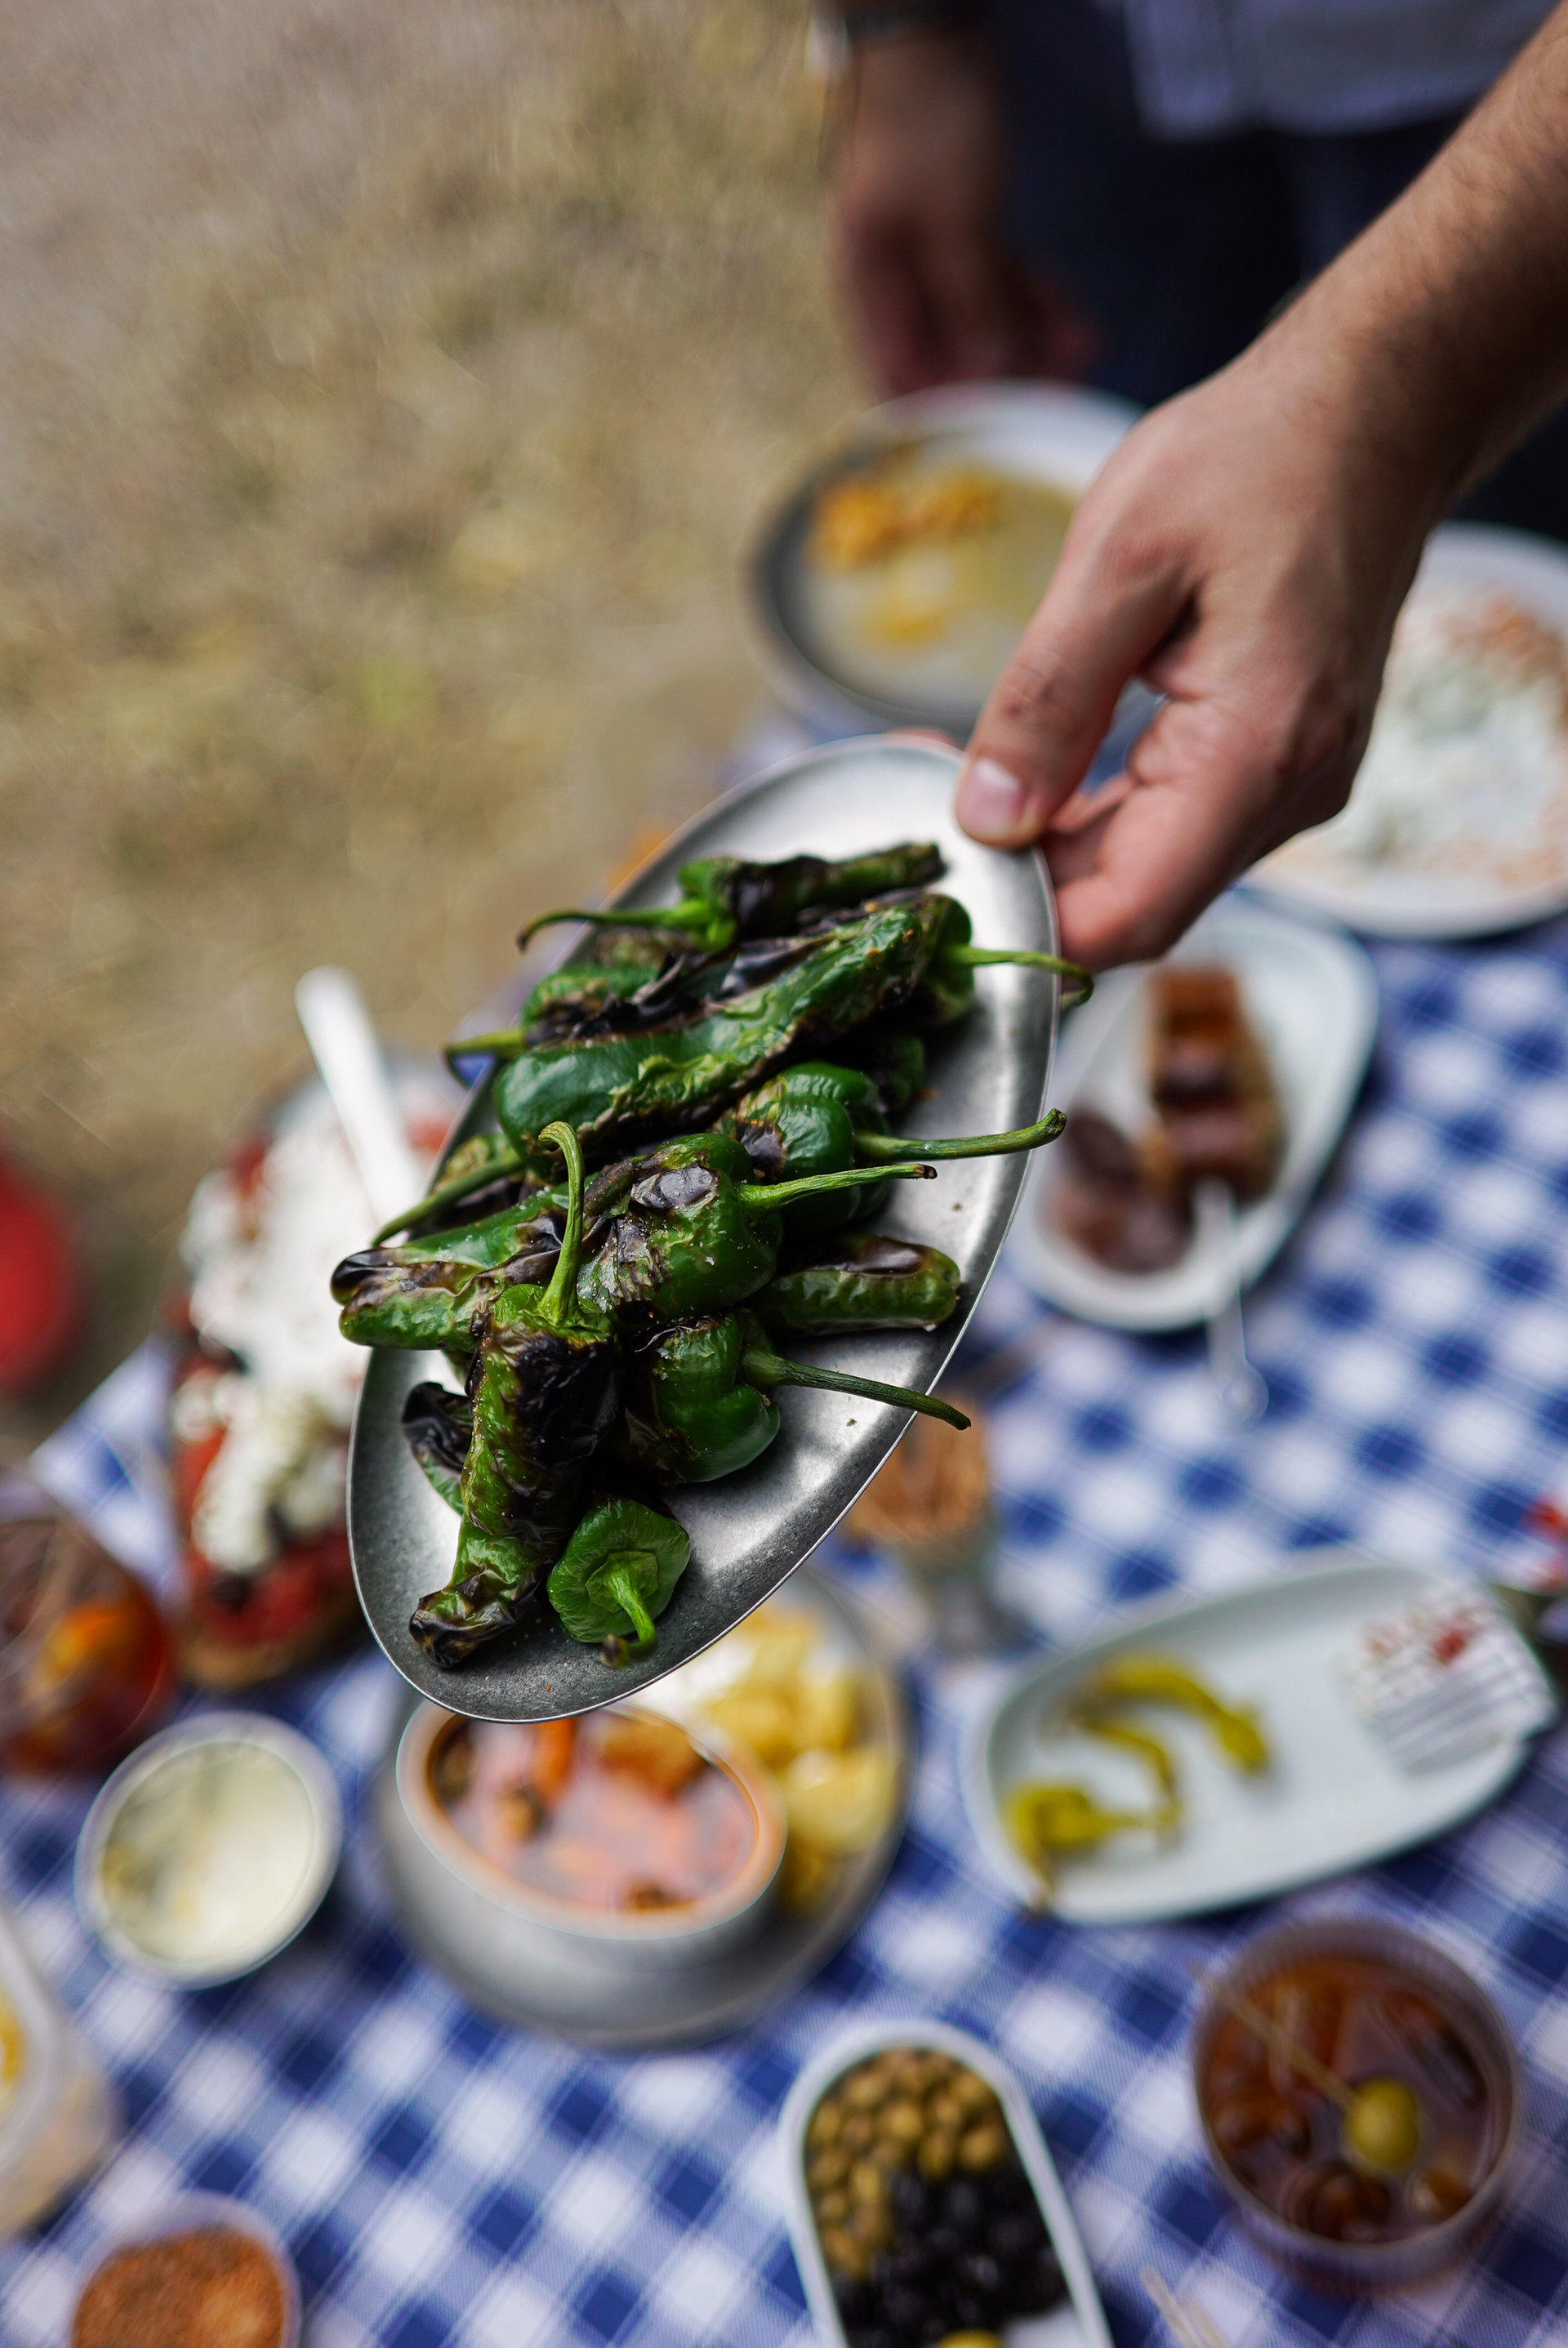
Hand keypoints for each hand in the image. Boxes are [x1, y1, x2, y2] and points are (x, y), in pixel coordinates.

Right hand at [832, 33, 1091, 395]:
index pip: (900, 377)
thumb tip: (989, 379)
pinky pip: (999, 281)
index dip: (948, 410)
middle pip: (947, 354)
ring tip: (1084, 362)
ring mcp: (929, 253)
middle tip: (1061, 399)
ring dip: (1031, 344)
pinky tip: (1078, 326)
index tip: (1005, 429)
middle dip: (1005, 380)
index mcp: (869, 285)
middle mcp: (894, 280)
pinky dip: (1035, 303)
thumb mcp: (954, 220)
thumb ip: (970, 301)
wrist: (932, 31)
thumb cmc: (926, 123)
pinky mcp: (963, 227)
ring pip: (981, 319)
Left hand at [954, 305, 1448, 967]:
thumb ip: (1048, 699)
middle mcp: (1289, 796)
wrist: (1372, 415)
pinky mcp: (1278, 769)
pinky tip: (1032, 764)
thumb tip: (984, 818)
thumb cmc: (1255, 458)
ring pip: (1149, 873)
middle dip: (1019, 873)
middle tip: (921, 790)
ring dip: (1049, 845)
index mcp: (1258, 752)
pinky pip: (1174, 829)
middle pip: (1133, 905)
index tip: (938, 863)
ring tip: (960, 766)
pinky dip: (1093, 814)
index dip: (1022, 920)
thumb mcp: (1119, 557)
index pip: (1130, 917)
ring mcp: (1292, 790)